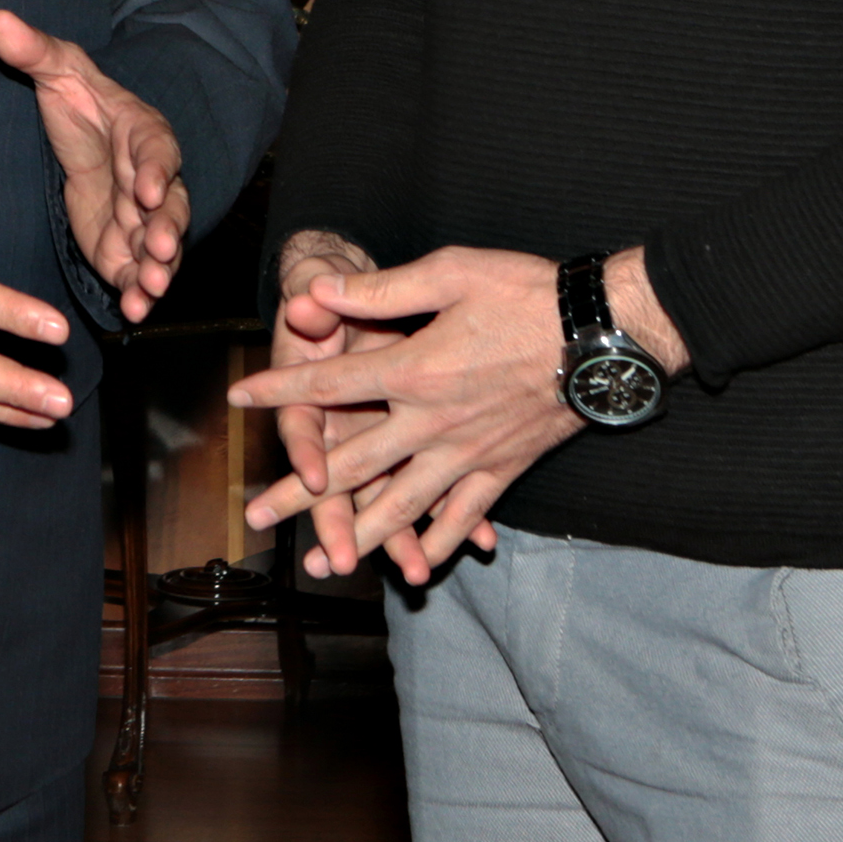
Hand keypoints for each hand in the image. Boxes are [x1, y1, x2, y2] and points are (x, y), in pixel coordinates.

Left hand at [0, 9, 188, 321]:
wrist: (80, 135)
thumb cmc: (77, 99)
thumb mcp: (57, 70)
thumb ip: (33, 50)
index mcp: (142, 132)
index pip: (156, 149)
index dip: (156, 168)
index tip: (146, 187)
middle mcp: (152, 178)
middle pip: (168, 206)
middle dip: (166, 230)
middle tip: (158, 250)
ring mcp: (140, 218)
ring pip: (158, 246)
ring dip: (157, 269)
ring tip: (149, 291)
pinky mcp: (122, 245)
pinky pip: (136, 271)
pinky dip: (137, 292)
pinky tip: (132, 312)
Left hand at [233, 245, 682, 578]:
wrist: (603, 333)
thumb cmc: (525, 291)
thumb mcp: (450, 272)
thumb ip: (379, 290)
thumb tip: (316, 290)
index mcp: (413, 370)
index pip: (329, 385)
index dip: (279, 390)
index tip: (239, 399)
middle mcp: (432, 423)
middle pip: (351, 464)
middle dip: (297, 493)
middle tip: (255, 517)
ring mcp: (468, 454)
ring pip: (401, 506)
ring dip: (358, 537)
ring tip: (323, 565)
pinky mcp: (503, 470)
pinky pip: (462, 517)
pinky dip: (438, 545)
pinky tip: (416, 569)